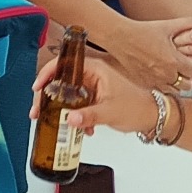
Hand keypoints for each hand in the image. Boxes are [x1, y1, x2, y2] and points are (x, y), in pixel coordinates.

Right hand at [32, 46, 157, 138]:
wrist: (153, 117)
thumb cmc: (138, 107)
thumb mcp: (110, 112)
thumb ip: (88, 116)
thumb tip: (69, 119)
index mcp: (95, 70)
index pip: (64, 65)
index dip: (47, 74)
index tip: (38, 87)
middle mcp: (92, 75)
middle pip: (61, 80)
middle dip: (48, 96)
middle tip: (39, 110)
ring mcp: (92, 86)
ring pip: (67, 94)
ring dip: (60, 109)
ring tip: (54, 122)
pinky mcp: (94, 97)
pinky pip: (76, 104)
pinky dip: (73, 115)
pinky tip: (78, 127)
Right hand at [97, 14, 191, 94]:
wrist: (120, 37)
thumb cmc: (144, 30)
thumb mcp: (167, 25)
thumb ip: (188, 23)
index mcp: (174, 60)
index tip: (189, 61)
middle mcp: (165, 73)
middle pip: (187, 85)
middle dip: (187, 77)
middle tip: (181, 68)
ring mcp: (154, 80)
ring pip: (174, 91)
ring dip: (175, 83)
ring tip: (169, 72)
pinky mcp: (144, 83)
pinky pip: (159, 90)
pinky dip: (162, 84)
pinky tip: (158, 74)